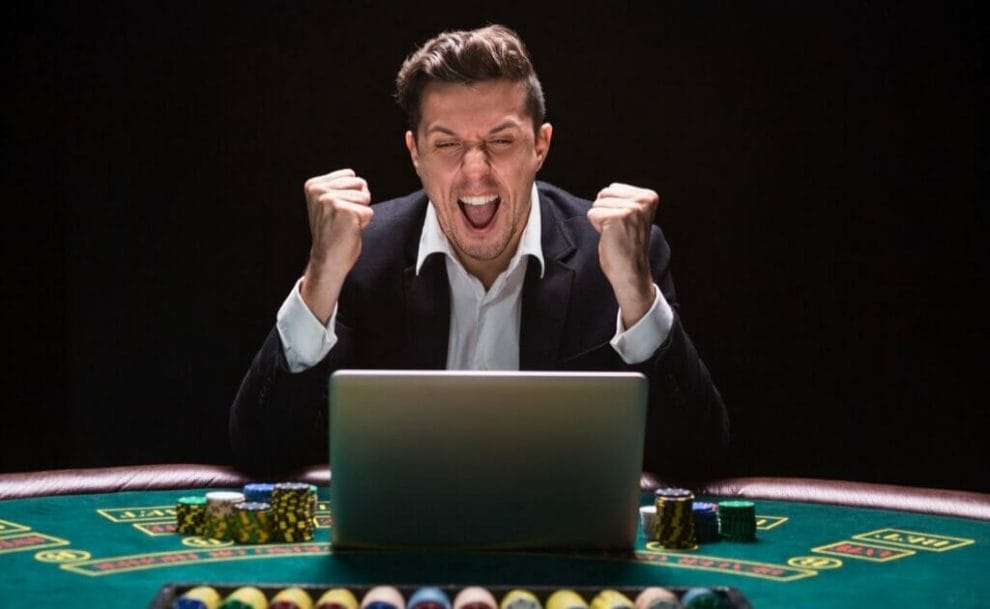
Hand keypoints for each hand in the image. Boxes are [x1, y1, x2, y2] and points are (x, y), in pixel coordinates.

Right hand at [300, 168, 373, 322]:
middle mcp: (319, 190)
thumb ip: (339, 188)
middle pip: (360, 184)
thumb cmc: (333, 232)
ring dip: (360, 213)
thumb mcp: (329, 203)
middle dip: (358, 202)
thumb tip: (361, 182)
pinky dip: (364, 223)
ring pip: (366, 197)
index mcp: (313, 185)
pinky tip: (349, 231)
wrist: (327, 260)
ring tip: (345, 224)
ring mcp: (330, 200)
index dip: (351, 195)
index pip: (351, 175)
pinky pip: (369, 211)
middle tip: (342, 219)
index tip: (337, 211)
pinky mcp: (344, 211)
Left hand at [587, 182, 658, 327]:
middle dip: (606, 212)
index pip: (613, 188)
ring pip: (597, 203)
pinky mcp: (618, 218)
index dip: (613, 208)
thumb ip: (625, 200)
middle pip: (604, 193)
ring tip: (616, 233)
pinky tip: (611, 237)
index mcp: (649, 196)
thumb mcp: (633, 215)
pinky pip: (592, 214)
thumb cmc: (628, 246)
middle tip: (619, 230)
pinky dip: (597, 227)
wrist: (631, 272)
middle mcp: (643, 200)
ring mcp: (632, 209)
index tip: (625, 225)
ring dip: (602, 220)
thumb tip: (605, 191)